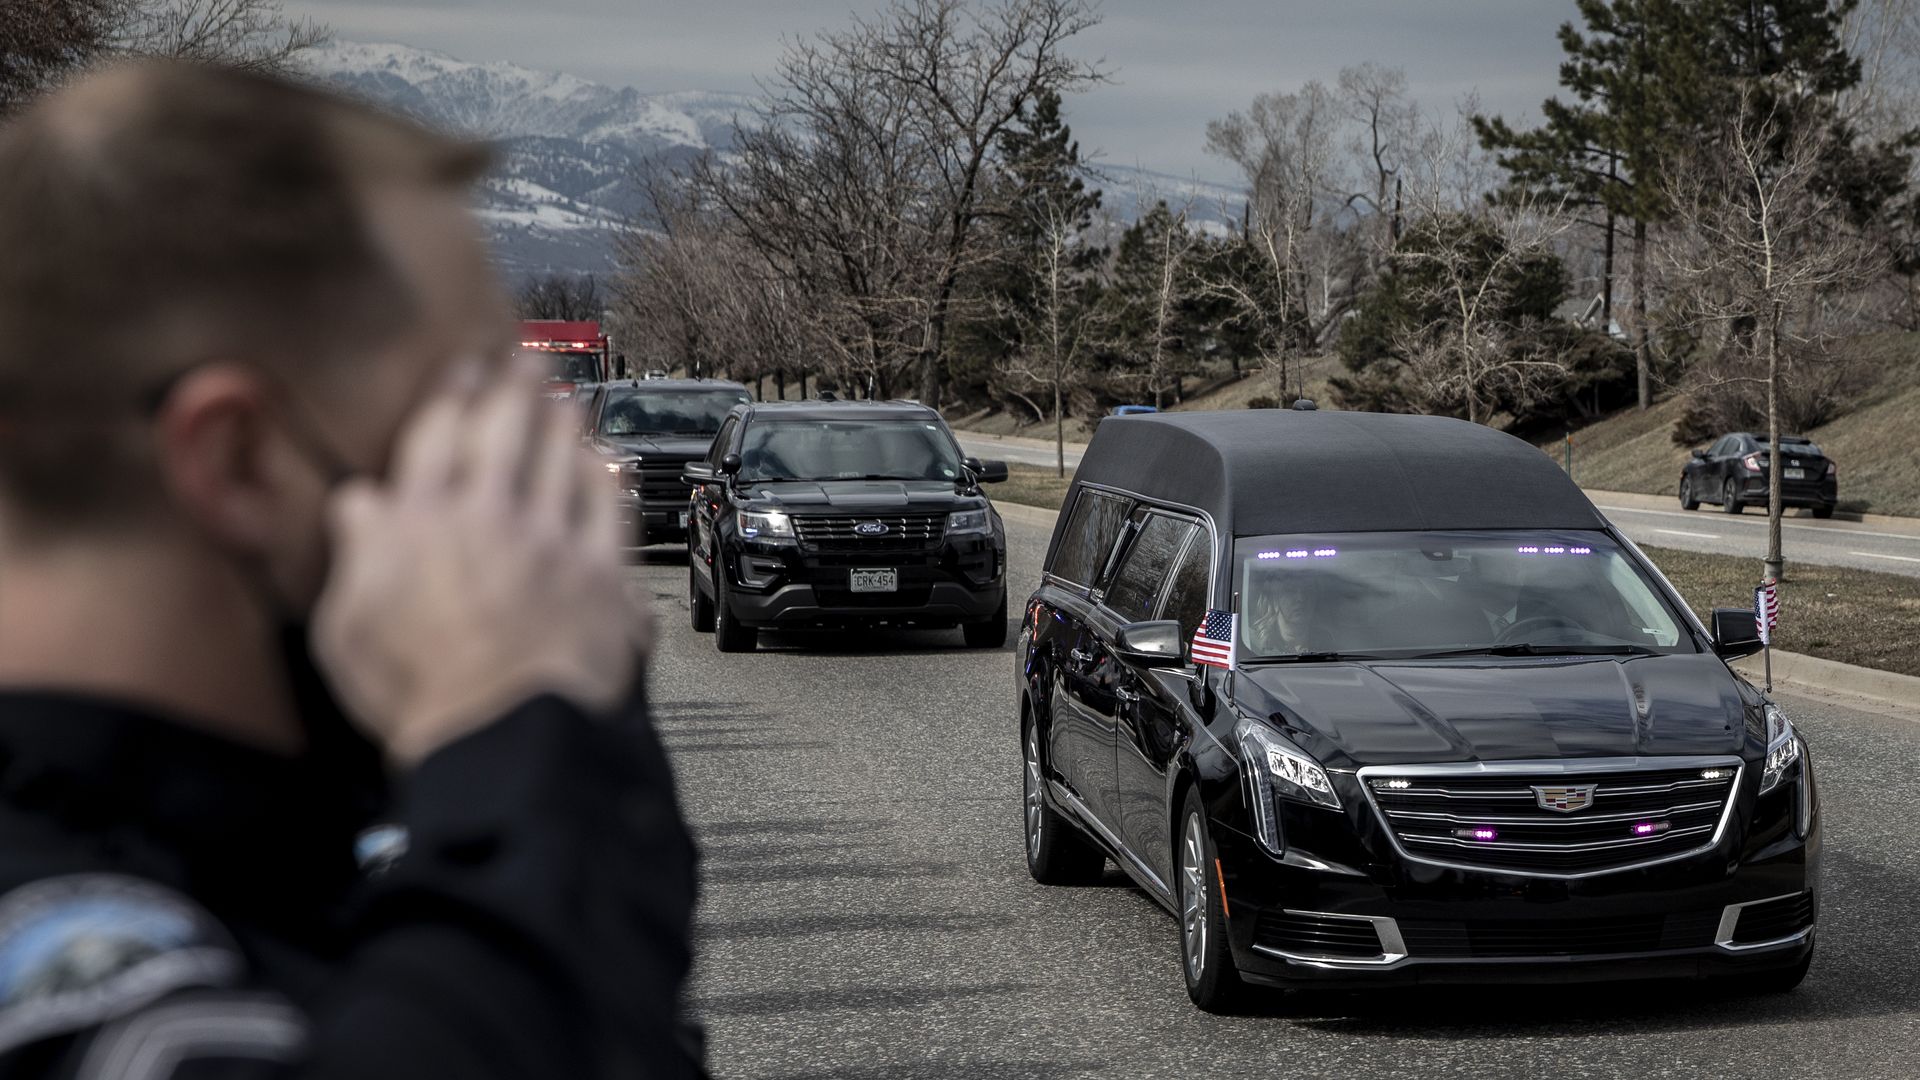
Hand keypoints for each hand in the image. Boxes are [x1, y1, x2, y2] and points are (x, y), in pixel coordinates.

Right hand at [313, 360, 645, 765]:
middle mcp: (487, 517)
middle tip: (525, 360)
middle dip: (516, 387)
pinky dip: (606, 473)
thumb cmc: (421, 694)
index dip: (453, 395)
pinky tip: (606, 459)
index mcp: (420, 524)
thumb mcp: (349, 627)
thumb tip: (357, 505)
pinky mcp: (599, 571)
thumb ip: (356, 555)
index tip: (465, 371)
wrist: (500, 732)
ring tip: (566, 398)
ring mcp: (549, 540)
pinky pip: (607, 504)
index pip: (436, 437)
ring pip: (560, 456)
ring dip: (564, 420)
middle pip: (505, 430)